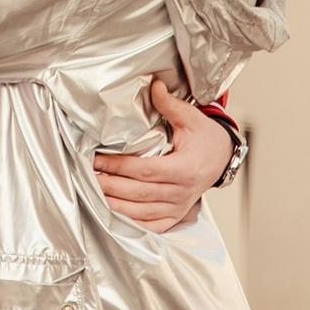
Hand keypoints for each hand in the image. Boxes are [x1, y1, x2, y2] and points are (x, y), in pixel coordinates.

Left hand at [93, 80, 234, 228]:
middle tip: (88, 175)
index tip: (98, 159)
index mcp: (185, 168)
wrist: (222, 158)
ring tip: (94, 192)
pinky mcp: (176, 215)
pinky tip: (114, 213)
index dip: (119, 166)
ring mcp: (179, 206)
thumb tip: (155, 85)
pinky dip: (132, 222)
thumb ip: (169, 104)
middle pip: (139, 193)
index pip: (145, 170)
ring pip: (142, 212)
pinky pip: (152, 225)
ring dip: (115, 204)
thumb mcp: (191, 118)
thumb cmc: (205, 139)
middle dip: (110, 185)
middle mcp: (182, 191)